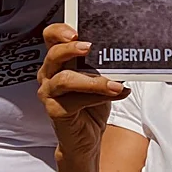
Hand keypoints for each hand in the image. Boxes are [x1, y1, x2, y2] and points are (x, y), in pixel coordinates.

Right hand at [37, 24, 128, 166]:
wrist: (86, 139)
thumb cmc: (92, 106)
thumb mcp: (99, 79)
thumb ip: (103, 65)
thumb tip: (122, 53)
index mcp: (59, 62)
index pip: (51, 38)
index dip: (59, 31)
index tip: (75, 32)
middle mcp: (49, 75)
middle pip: (53, 55)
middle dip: (70, 50)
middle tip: (89, 47)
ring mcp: (49, 94)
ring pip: (65, 80)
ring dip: (93, 81)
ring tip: (115, 84)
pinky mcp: (55, 111)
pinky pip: (76, 101)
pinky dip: (99, 97)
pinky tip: (117, 94)